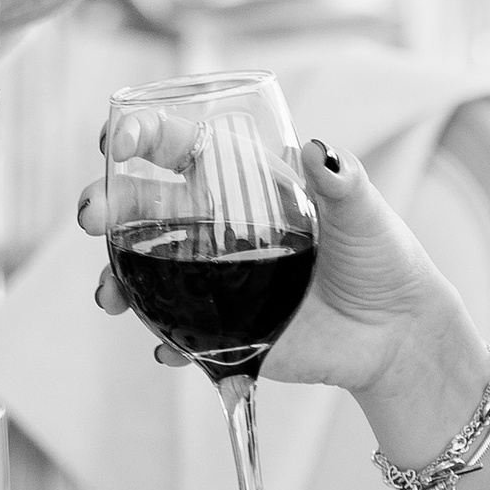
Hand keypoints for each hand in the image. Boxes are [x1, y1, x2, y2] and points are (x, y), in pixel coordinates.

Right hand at [78, 131, 471, 416]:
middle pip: (142, 207)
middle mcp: (216, 227)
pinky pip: (180, 336)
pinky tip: (168, 352)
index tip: (117, 141)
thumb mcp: (364, 213)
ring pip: (142, 271)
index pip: (180, 148)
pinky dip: (167, 343)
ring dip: (113, 279)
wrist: (399, 333)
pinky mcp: (223, 329)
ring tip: (105, 296)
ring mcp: (213, 280)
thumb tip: (319, 151)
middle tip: (90, 214)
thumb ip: (342, 184)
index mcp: (242, 183)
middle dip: (106, 206)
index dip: (143, 137)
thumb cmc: (382, 257)